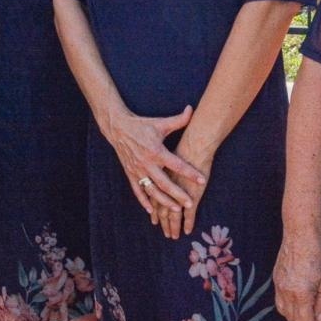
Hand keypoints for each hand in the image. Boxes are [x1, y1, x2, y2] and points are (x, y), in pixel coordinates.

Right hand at [105, 105, 205, 228]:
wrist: (118, 128)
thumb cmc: (142, 125)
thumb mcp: (160, 123)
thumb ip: (178, 120)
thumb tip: (192, 109)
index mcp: (156, 150)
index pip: (176, 164)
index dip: (190, 172)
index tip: (202, 180)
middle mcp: (146, 163)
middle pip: (165, 183)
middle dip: (178, 194)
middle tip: (190, 203)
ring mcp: (137, 170)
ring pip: (152, 190)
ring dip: (164, 201)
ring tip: (176, 210)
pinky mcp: (130, 174)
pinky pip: (137, 191)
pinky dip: (144, 201)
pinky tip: (151, 211)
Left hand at [160, 139, 215, 239]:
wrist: (195, 143)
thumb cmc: (183, 143)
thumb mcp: (167, 155)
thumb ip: (164, 156)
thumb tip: (161, 157)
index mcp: (158, 176)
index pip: (153, 195)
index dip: (152, 207)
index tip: (153, 217)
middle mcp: (166, 186)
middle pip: (161, 208)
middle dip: (162, 221)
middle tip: (165, 232)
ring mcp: (178, 192)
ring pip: (172, 214)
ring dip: (173, 226)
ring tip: (174, 236)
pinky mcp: (191, 194)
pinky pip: (188, 213)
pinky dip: (187, 223)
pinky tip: (188, 231)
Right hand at [274, 225, 320, 320]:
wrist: (300, 235)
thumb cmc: (318, 256)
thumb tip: (320, 319)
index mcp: (301, 294)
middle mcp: (286, 292)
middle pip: (291, 319)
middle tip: (315, 317)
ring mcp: (278, 285)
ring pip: (283, 311)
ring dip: (294, 315)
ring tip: (306, 309)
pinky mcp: (275, 278)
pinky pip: (278, 299)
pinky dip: (287, 305)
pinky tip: (297, 299)